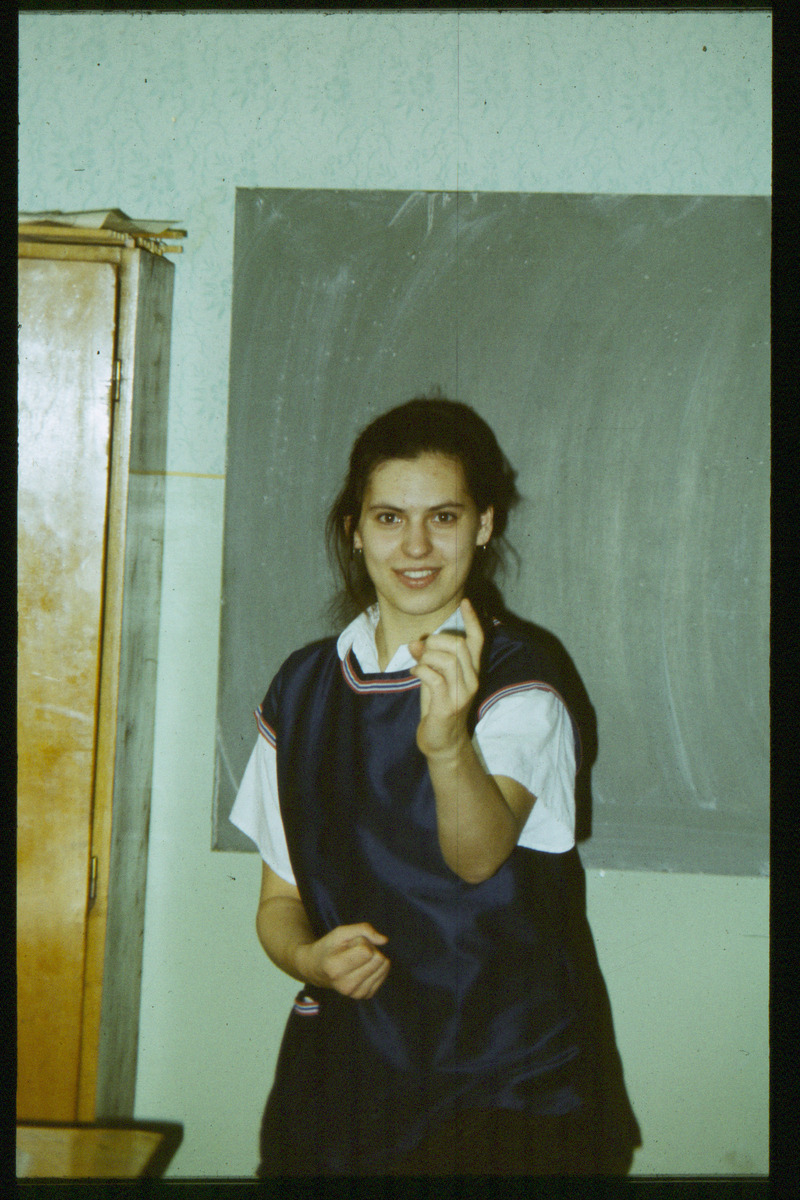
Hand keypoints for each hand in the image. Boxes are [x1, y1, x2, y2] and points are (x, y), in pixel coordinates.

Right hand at [295, 923, 389, 999]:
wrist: (317, 969)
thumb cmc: (329, 948)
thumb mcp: (340, 932)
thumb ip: (363, 929)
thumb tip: (384, 940)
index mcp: (336, 969)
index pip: (367, 951)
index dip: (361, 941)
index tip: (349, 945)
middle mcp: (346, 986)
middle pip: (378, 959)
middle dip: (369, 949)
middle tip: (354, 951)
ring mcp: (356, 994)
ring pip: (384, 967)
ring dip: (373, 958)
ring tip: (357, 959)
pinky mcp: (365, 996)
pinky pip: (384, 975)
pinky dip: (376, 967)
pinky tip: (362, 967)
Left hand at [408, 597, 483, 758]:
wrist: (442, 743)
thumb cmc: (438, 708)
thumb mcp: (433, 678)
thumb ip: (428, 660)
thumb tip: (416, 642)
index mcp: (471, 671)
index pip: (478, 641)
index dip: (473, 620)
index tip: (465, 602)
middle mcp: (472, 680)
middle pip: (459, 646)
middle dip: (436, 641)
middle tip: (422, 650)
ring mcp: (462, 693)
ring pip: (447, 659)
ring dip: (427, 657)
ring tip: (418, 664)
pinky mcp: (449, 705)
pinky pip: (435, 677)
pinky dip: (421, 670)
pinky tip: (416, 673)